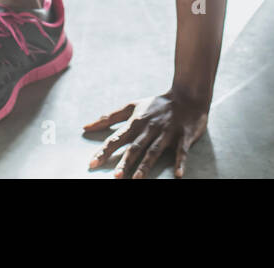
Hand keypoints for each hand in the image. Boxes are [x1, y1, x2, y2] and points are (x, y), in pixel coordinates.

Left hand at [84, 92, 208, 178]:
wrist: (187, 95)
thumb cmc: (156, 105)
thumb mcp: (132, 107)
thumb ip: (109, 117)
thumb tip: (85, 127)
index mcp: (137, 122)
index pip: (117, 138)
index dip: (105, 150)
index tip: (92, 163)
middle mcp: (150, 128)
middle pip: (135, 147)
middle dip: (125, 161)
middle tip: (116, 176)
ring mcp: (168, 132)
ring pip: (155, 150)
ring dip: (146, 165)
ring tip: (137, 179)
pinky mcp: (184, 135)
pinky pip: (182, 150)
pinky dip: (181, 162)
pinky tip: (178, 175)